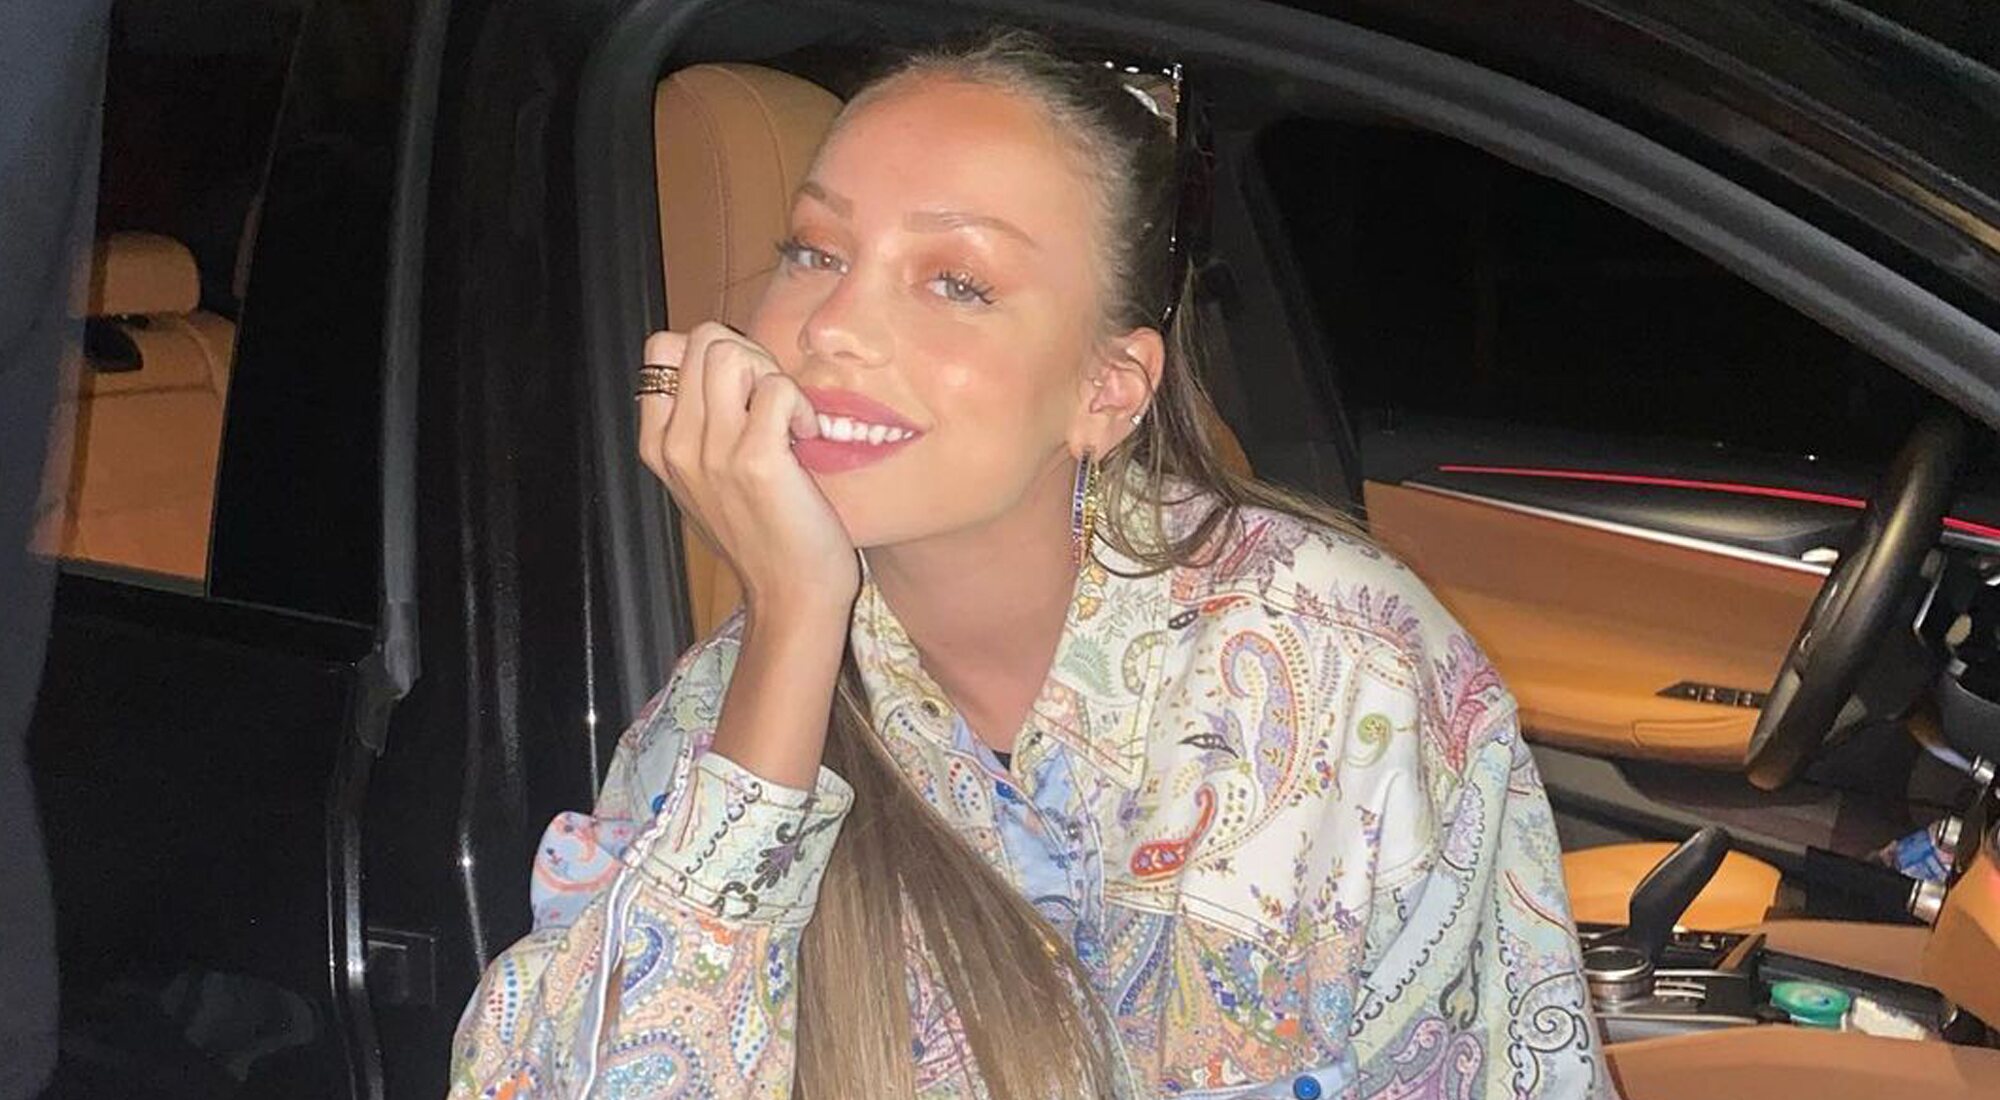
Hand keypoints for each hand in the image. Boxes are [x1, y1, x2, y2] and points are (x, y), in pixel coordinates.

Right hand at [637, 323, 859, 621]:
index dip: (710, 352)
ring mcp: (711, 453)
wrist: (789, 597)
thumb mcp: (705, 484)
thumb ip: (698, 431)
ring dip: (770, 373)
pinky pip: (776, 389)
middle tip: (773, 399)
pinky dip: (801, 404)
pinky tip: (808, 435)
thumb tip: (719, 371)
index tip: (742, 390)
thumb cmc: (760, 539)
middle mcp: (676, 445)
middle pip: (700, 339)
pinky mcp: (755, 461)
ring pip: (730, 352)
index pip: (662, 350)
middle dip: (749, 354)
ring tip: (787, 414)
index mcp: (658, 445)